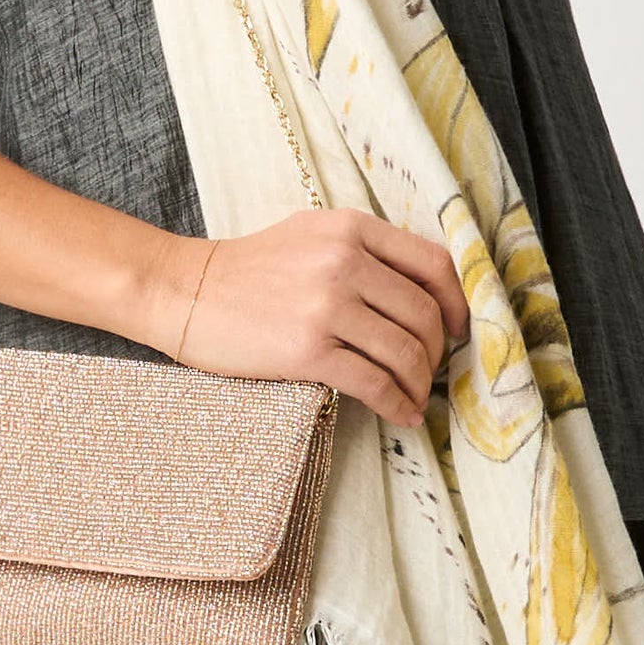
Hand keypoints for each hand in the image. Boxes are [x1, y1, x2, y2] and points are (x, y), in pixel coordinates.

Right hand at [169, 209, 464, 429]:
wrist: (185, 292)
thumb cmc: (247, 270)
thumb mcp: (310, 236)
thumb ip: (362, 252)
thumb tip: (417, 291)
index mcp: (351, 228)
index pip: (432, 263)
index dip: (456, 302)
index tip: (457, 328)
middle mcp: (345, 261)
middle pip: (423, 314)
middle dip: (436, 352)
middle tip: (428, 371)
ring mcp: (327, 306)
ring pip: (404, 352)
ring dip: (418, 384)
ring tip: (413, 398)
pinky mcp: (308, 350)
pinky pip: (375, 383)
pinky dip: (397, 405)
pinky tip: (401, 415)